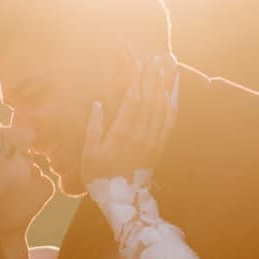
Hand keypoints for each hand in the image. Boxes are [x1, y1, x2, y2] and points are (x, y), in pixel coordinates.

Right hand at [82, 54, 174, 182]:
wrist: (122, 198)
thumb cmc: (100, 174)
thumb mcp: (89, 152)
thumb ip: (94, 127)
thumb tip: (98, 104)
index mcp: (122, 132)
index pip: (133, 100)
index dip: (138, 81)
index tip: (141, 65)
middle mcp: (140, 134)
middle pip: (149, 100)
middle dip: (152, 79)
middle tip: (155, 61)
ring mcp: (152, 140)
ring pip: (160, 109)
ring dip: (162, 88)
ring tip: (164, 71)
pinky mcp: (158, 147)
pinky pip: (167, 123)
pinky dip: (169, 107)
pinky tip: (169, 96)